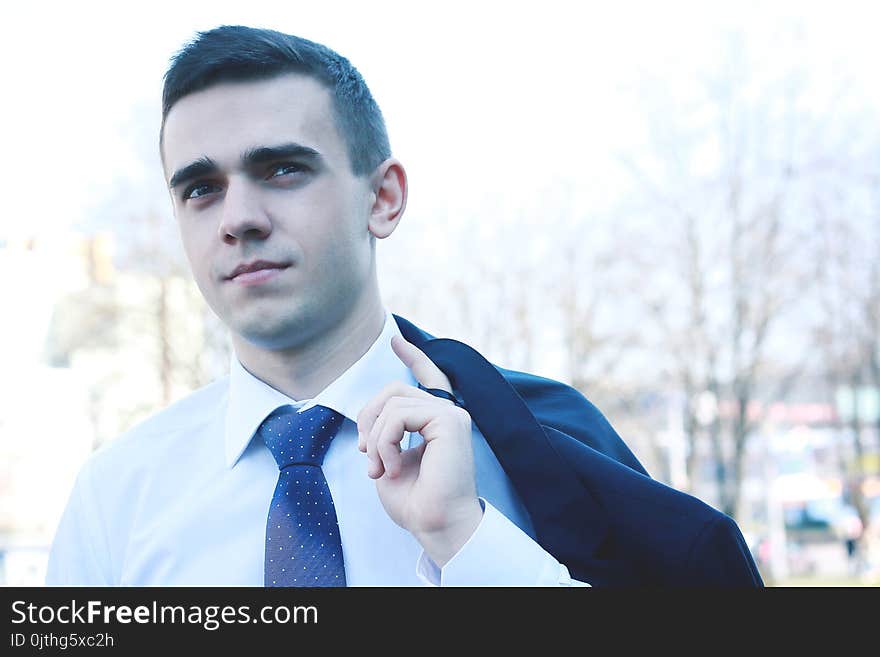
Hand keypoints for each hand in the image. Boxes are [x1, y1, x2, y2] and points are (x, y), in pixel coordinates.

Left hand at [357, 335, 482, 566]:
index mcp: (437, 423)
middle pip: (395, 390)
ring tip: (380, 468)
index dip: (414, 358)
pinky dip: (385, 441)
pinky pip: (399, 415)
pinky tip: (392, 466)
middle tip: (367, 454)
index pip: (429, 379)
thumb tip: (372, 415)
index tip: (396, 342)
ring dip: (376, 438)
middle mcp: (448, 415)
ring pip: (393, 403)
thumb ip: (385, 432)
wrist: (435, 526)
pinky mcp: (450, 421)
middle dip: (369, 417)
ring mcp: (451, 416)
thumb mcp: (389, 460)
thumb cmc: (416, 503)